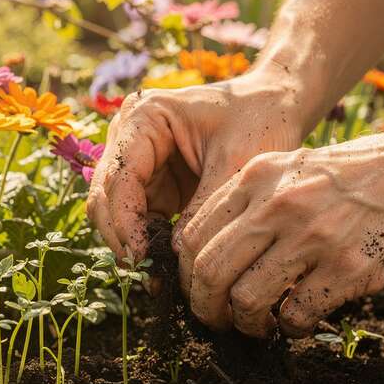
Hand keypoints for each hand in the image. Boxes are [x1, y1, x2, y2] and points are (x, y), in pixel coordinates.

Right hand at [87, 65, 318, 261]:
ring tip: (158, 277)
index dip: (125, 221)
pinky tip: (168, 265)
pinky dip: (148, 242)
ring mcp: (138, 161)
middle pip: (106, 196)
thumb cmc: (260, 120)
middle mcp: (129, 136)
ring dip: (133, 244)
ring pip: (116, 213)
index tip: (142, 256)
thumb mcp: (235, 163)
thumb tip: (175, 254)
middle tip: (148, 275)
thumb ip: (203, 207)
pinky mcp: (153, 183)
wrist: (277, 107)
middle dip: (123, 237)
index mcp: (144, 117)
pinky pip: (139, 219)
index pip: (120, 177)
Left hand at [175, 122, 383, 336]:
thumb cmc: (370, 172)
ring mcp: (312, 236)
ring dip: (247, 325)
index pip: (192, 234)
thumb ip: (258, 200)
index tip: (200, 290)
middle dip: (205, 308)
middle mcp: (277, 204)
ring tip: (260, 327)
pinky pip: (296, 315)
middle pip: (208, 271)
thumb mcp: (299, 167)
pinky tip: (301, 323)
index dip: (187, 274)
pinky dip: (292, 328)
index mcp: (258, 176)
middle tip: (218, 322)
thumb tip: (221, 252)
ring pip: (245, 300)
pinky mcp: (347, 268)